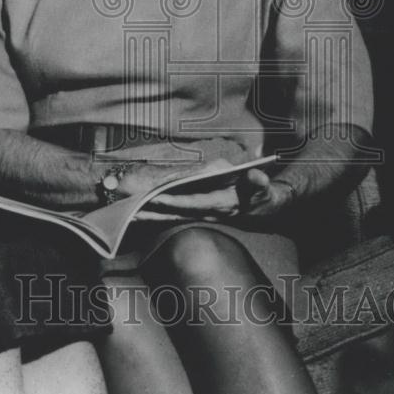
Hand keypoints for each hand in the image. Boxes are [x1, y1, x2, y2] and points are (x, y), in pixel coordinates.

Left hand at [148, 168, 292, 221]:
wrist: (261, 208)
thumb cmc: (258, 193)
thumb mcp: (262, 186)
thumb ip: (258, 182)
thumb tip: (257, 177)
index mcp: (222, 204)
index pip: (194, 203)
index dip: (176, 201)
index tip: (158, 197)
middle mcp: (209, 213)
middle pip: (177, 212)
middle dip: (156, 210)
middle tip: (135, 206)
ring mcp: (201, 215)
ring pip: (173, 217)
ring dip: (153, 216)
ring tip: (131, 213)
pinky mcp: (196, 215)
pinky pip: (173, 216)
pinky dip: (157, 215)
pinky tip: (140, 214)